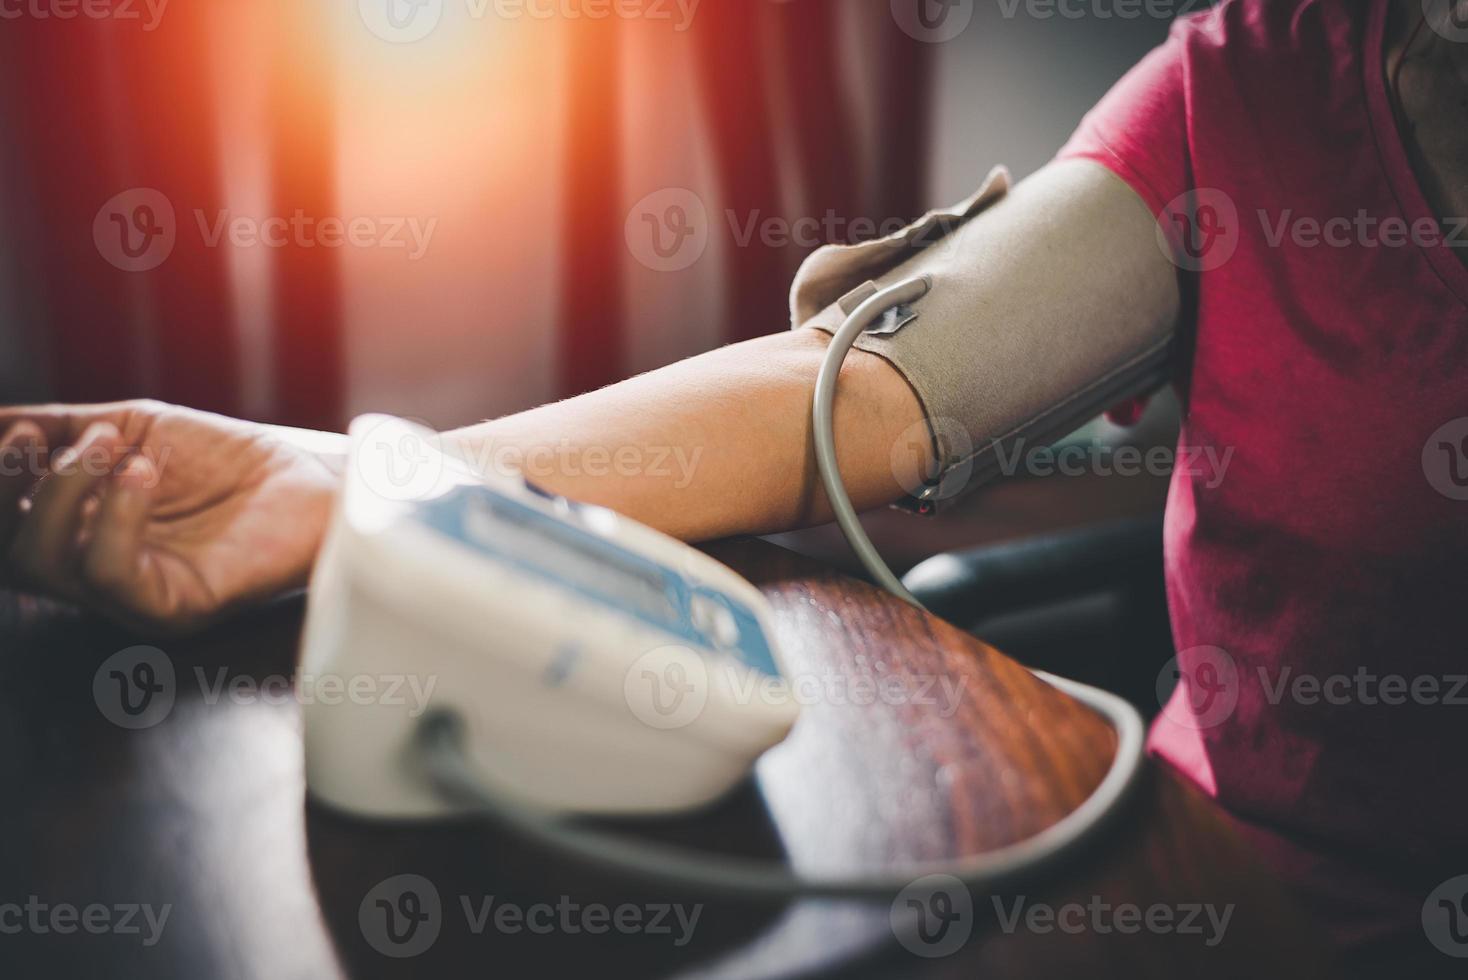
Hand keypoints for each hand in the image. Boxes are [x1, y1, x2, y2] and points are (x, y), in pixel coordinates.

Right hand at [0, 400, 340, 631]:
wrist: (306, 477)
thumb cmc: (225, 461)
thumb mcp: (128, 429)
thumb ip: (58, 430)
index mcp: (78, 538)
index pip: (5, 532)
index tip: (18, 434)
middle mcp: (96, 576)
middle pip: (11, 557)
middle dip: (9, 488)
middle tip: (42, 440)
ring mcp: (133, 598)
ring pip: (49, 566)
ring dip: (64, 490)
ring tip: (114, 446)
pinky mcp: (174, 608)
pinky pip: (113, 575)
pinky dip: (115, 514)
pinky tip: (143, 473)